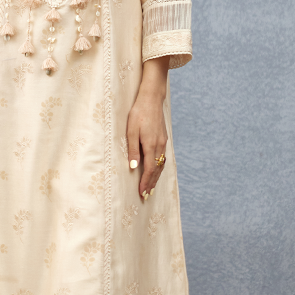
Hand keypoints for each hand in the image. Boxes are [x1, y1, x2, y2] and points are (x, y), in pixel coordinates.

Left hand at [126, 57, 168, 199]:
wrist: (152, 99)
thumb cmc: (138, 113)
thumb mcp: (131, 131)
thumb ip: (133, 150)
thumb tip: (134, 167)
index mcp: (150, 145)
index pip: (149, 169)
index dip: (145, 182)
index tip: (142, 193)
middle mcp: (159, 146)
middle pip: (157, 170)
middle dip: (151, 183)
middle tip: (146, 196)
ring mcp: (163, 142)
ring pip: (161, 165)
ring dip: (156, 177)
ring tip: (150, 187)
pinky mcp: (163, 138)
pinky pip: (162, 158)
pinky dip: (159, 167)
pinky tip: (156, 170)